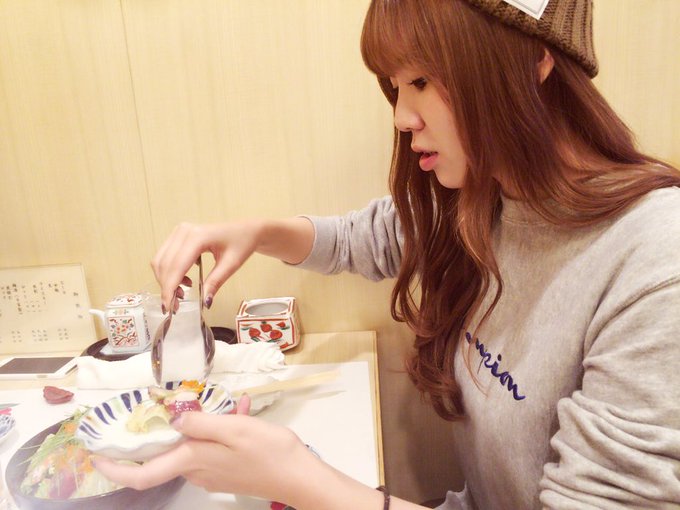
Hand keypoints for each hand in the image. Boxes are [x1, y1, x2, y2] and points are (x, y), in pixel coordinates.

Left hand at [93, 400, 319, 502]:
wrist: (299, 475)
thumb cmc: (268, 452)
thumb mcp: (234, 430)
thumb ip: (201, 422)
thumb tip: (174, 418)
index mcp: (193, 460)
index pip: (143, 474)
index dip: (116, 469)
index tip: (97, 456)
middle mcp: (197, 469)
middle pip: (166, 453)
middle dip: (160, 430)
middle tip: (158, 405)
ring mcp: (214, 470)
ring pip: (193, 443)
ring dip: (200, 420)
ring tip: (221, 399)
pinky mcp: (229, 467)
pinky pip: (215, 443)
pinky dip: (222, 425)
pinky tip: (241, 408)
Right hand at [152, 221, 262, 311]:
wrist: (246, 230)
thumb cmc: (242, 242)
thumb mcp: (231, 265)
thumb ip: (215, 282)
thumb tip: (204, 302)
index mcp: (197, 237)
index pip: (176, 266)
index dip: (169, 289)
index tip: (168, 307)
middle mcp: (184, 231)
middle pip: (164, 264)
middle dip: (166, 287)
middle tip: (176, 305)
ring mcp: (179, 232)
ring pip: (160, 261)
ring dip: (166, 281)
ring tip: (183, 293)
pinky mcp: (178, 236)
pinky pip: (165, 256)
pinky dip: (169, 273)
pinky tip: (185, 281)